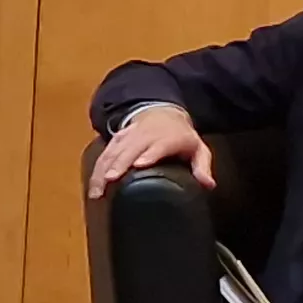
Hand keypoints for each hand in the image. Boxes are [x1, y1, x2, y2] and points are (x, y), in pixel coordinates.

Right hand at [87, 104, 212, 196]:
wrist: (162, 111)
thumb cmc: (180, 136)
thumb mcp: (197, 148)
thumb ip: (202, 166)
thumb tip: (208, 184)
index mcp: (168, 138)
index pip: (158, 146)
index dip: (149, 154)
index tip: (139, 165)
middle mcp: (146, 135)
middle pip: (130, 149)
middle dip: (119, 164)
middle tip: (109, 181)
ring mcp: (129, 136)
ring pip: (114, 152)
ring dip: (103, 170)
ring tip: (97, 191)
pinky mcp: (117, 138)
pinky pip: (105, 152)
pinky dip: (98, 168)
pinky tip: (94, 184)